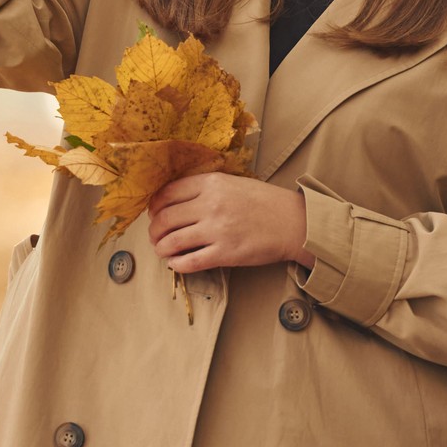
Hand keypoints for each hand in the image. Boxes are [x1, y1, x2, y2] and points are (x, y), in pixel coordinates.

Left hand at [147, 171, 314, 274]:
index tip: (155, 214)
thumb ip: (205, 188)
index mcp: (211, 183)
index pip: (167, 193)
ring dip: (161, 248)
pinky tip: (175, 263)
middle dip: (154, 230)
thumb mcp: (233, 182)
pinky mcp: (225, 253)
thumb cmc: (264, 202)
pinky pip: (189, 262)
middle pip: (164, 218)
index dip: (154, 206)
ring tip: (162, 250)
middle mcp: (210, 204)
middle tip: (155, 236)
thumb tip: (174, 201)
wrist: (293, 222)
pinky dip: (176, 264)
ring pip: (171, 241)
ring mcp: (217, 230)